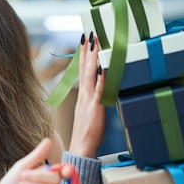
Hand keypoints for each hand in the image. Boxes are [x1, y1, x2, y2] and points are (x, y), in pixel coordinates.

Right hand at [68, 32, 105, 157]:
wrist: (81, 148)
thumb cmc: (86, 133)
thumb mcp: (89, 112)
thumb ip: (93, 99)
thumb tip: (99, 89)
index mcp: (82, 96)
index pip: (82, 71)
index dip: (83, 55)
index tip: (84, 41)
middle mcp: (84, 95)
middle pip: (85, 69)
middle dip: (88, 51)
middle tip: (89, 34)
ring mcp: (89, 101)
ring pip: (90, 75)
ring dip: (92, 58)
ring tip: (95, 43)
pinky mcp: (96, 108)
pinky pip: (99, 90)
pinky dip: (100, 78)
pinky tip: (102, 68)